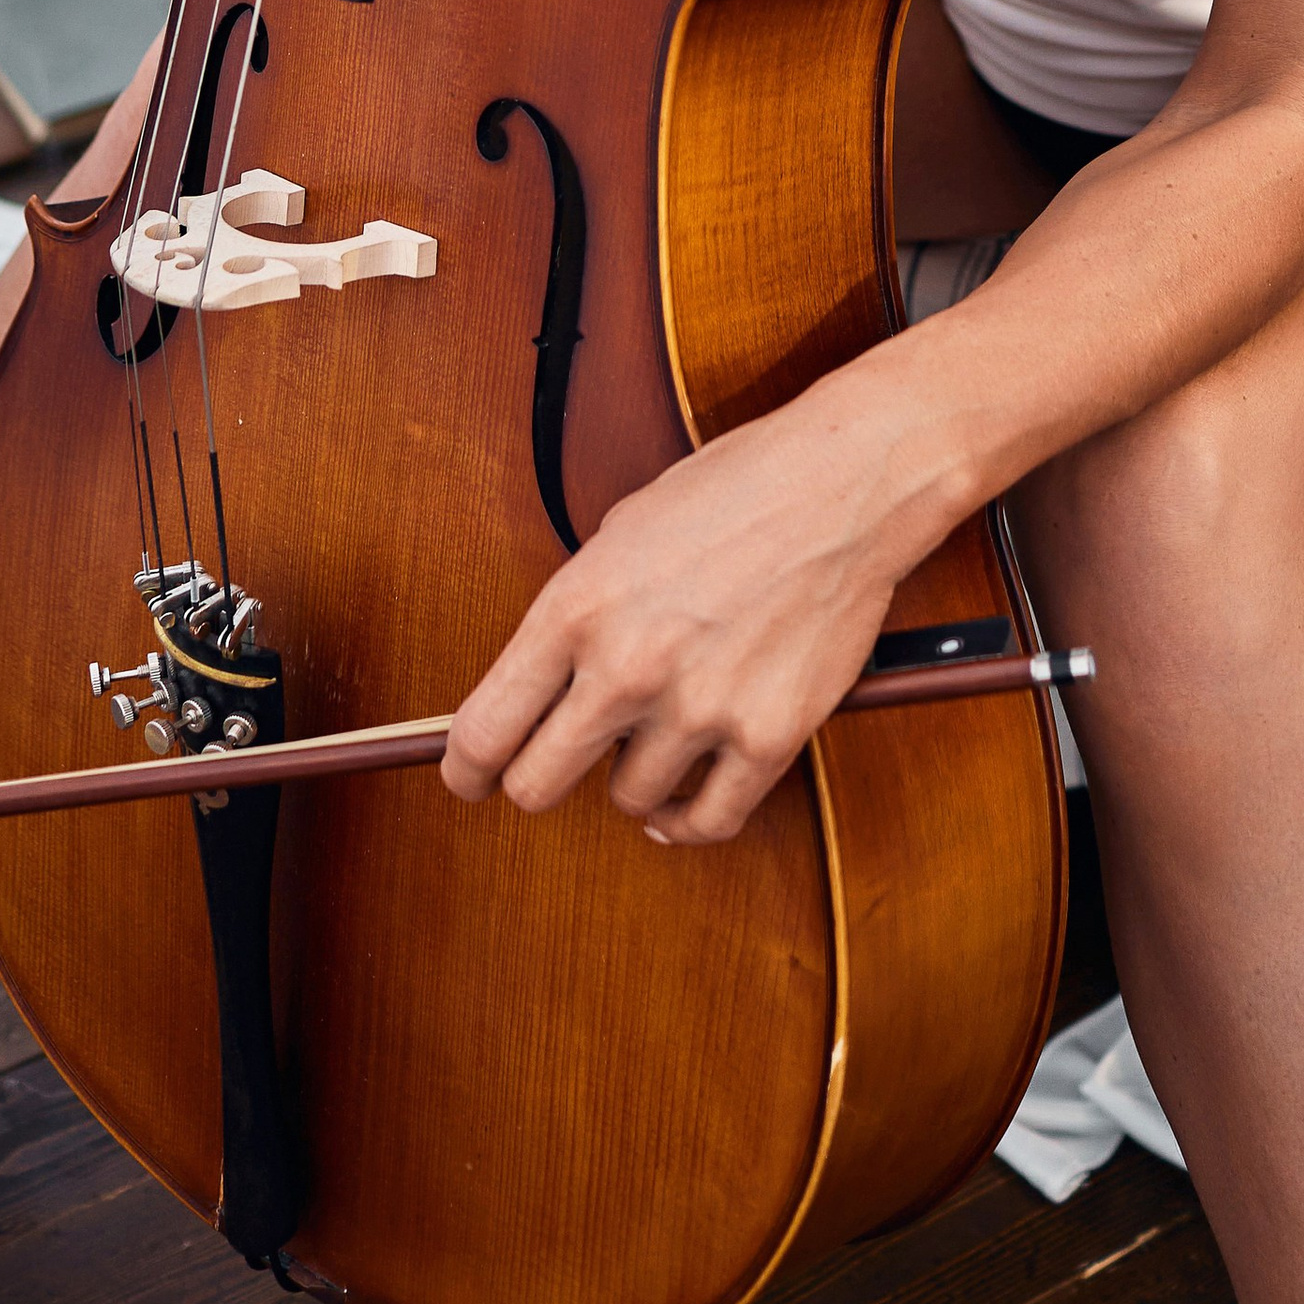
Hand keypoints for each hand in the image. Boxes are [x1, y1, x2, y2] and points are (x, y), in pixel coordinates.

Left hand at [440, 376, 943, 846]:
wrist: (840, 483)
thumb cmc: (732, 490)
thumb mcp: (619, 531)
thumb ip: (576, 613)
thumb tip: (541, 684)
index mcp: (577, 606)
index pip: (483, 728)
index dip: (464, 768)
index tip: (467, 777)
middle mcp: (627, 666)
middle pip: (536, 786)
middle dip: (534, 782)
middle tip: (549, 769)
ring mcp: (699, 707)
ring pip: (629, 800)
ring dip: (634, 776)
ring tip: (657, 729)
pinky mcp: (768, 735)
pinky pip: (709, 820)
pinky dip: (689, 820)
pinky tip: (683, 801)